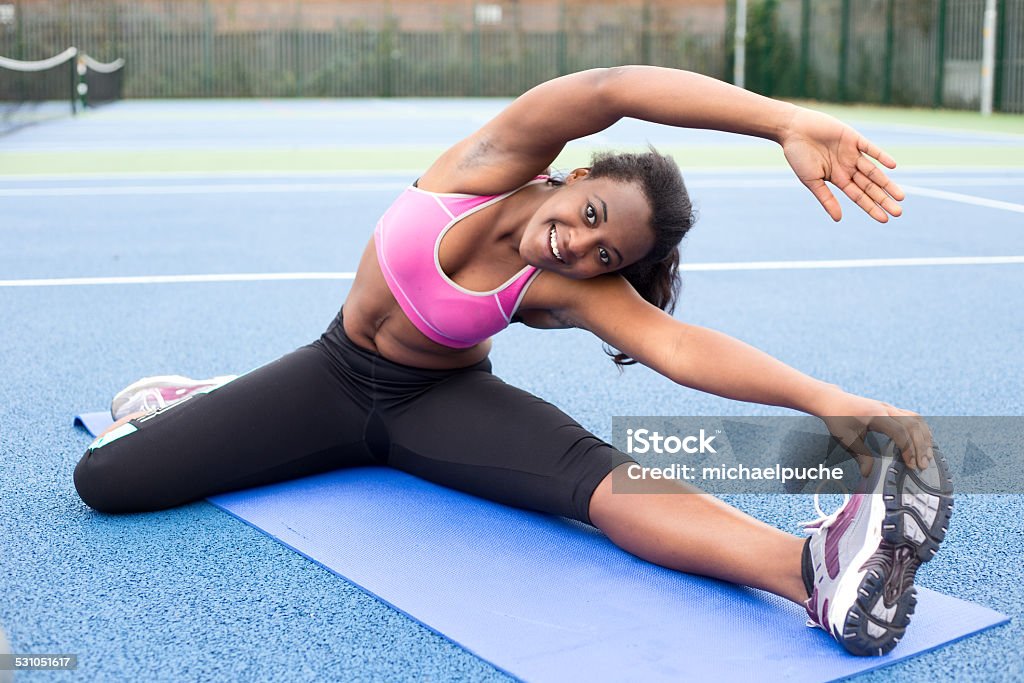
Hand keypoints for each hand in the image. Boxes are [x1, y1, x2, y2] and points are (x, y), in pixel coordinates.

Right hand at [780, 108, 904, 222]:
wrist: (793, 130)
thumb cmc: (798, 156)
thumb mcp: (812, 181)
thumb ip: (826, 198)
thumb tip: (839, 219)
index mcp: (838, 179)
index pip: (858, 196)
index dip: (871, 207)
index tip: (885, 219)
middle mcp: (848, 167)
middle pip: (870, 186)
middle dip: (883, 199)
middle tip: (898, 212)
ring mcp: (852, 153)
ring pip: (873, 171)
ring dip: (887, 183)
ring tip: (900, 196)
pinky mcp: (853, 138)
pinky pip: (870, 148)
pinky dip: (881, 156)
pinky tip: (892, 166)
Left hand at [813, 388, 933, 474]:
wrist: (833, 400)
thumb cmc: (837, 418)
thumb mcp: (846, 439)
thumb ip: (860, 455)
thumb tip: (868, 473)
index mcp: (876, 415)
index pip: (900, 431)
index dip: (908, 449)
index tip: (911, 465)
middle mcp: (886, 408)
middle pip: (912, 425)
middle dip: (921, 446)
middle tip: (923, 465)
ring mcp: (890, 407)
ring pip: (916, 419)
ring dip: (924, 437)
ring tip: (927, 456)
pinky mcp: (891, 409)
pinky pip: (912, 417)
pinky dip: (921, 429)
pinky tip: (924, 441)